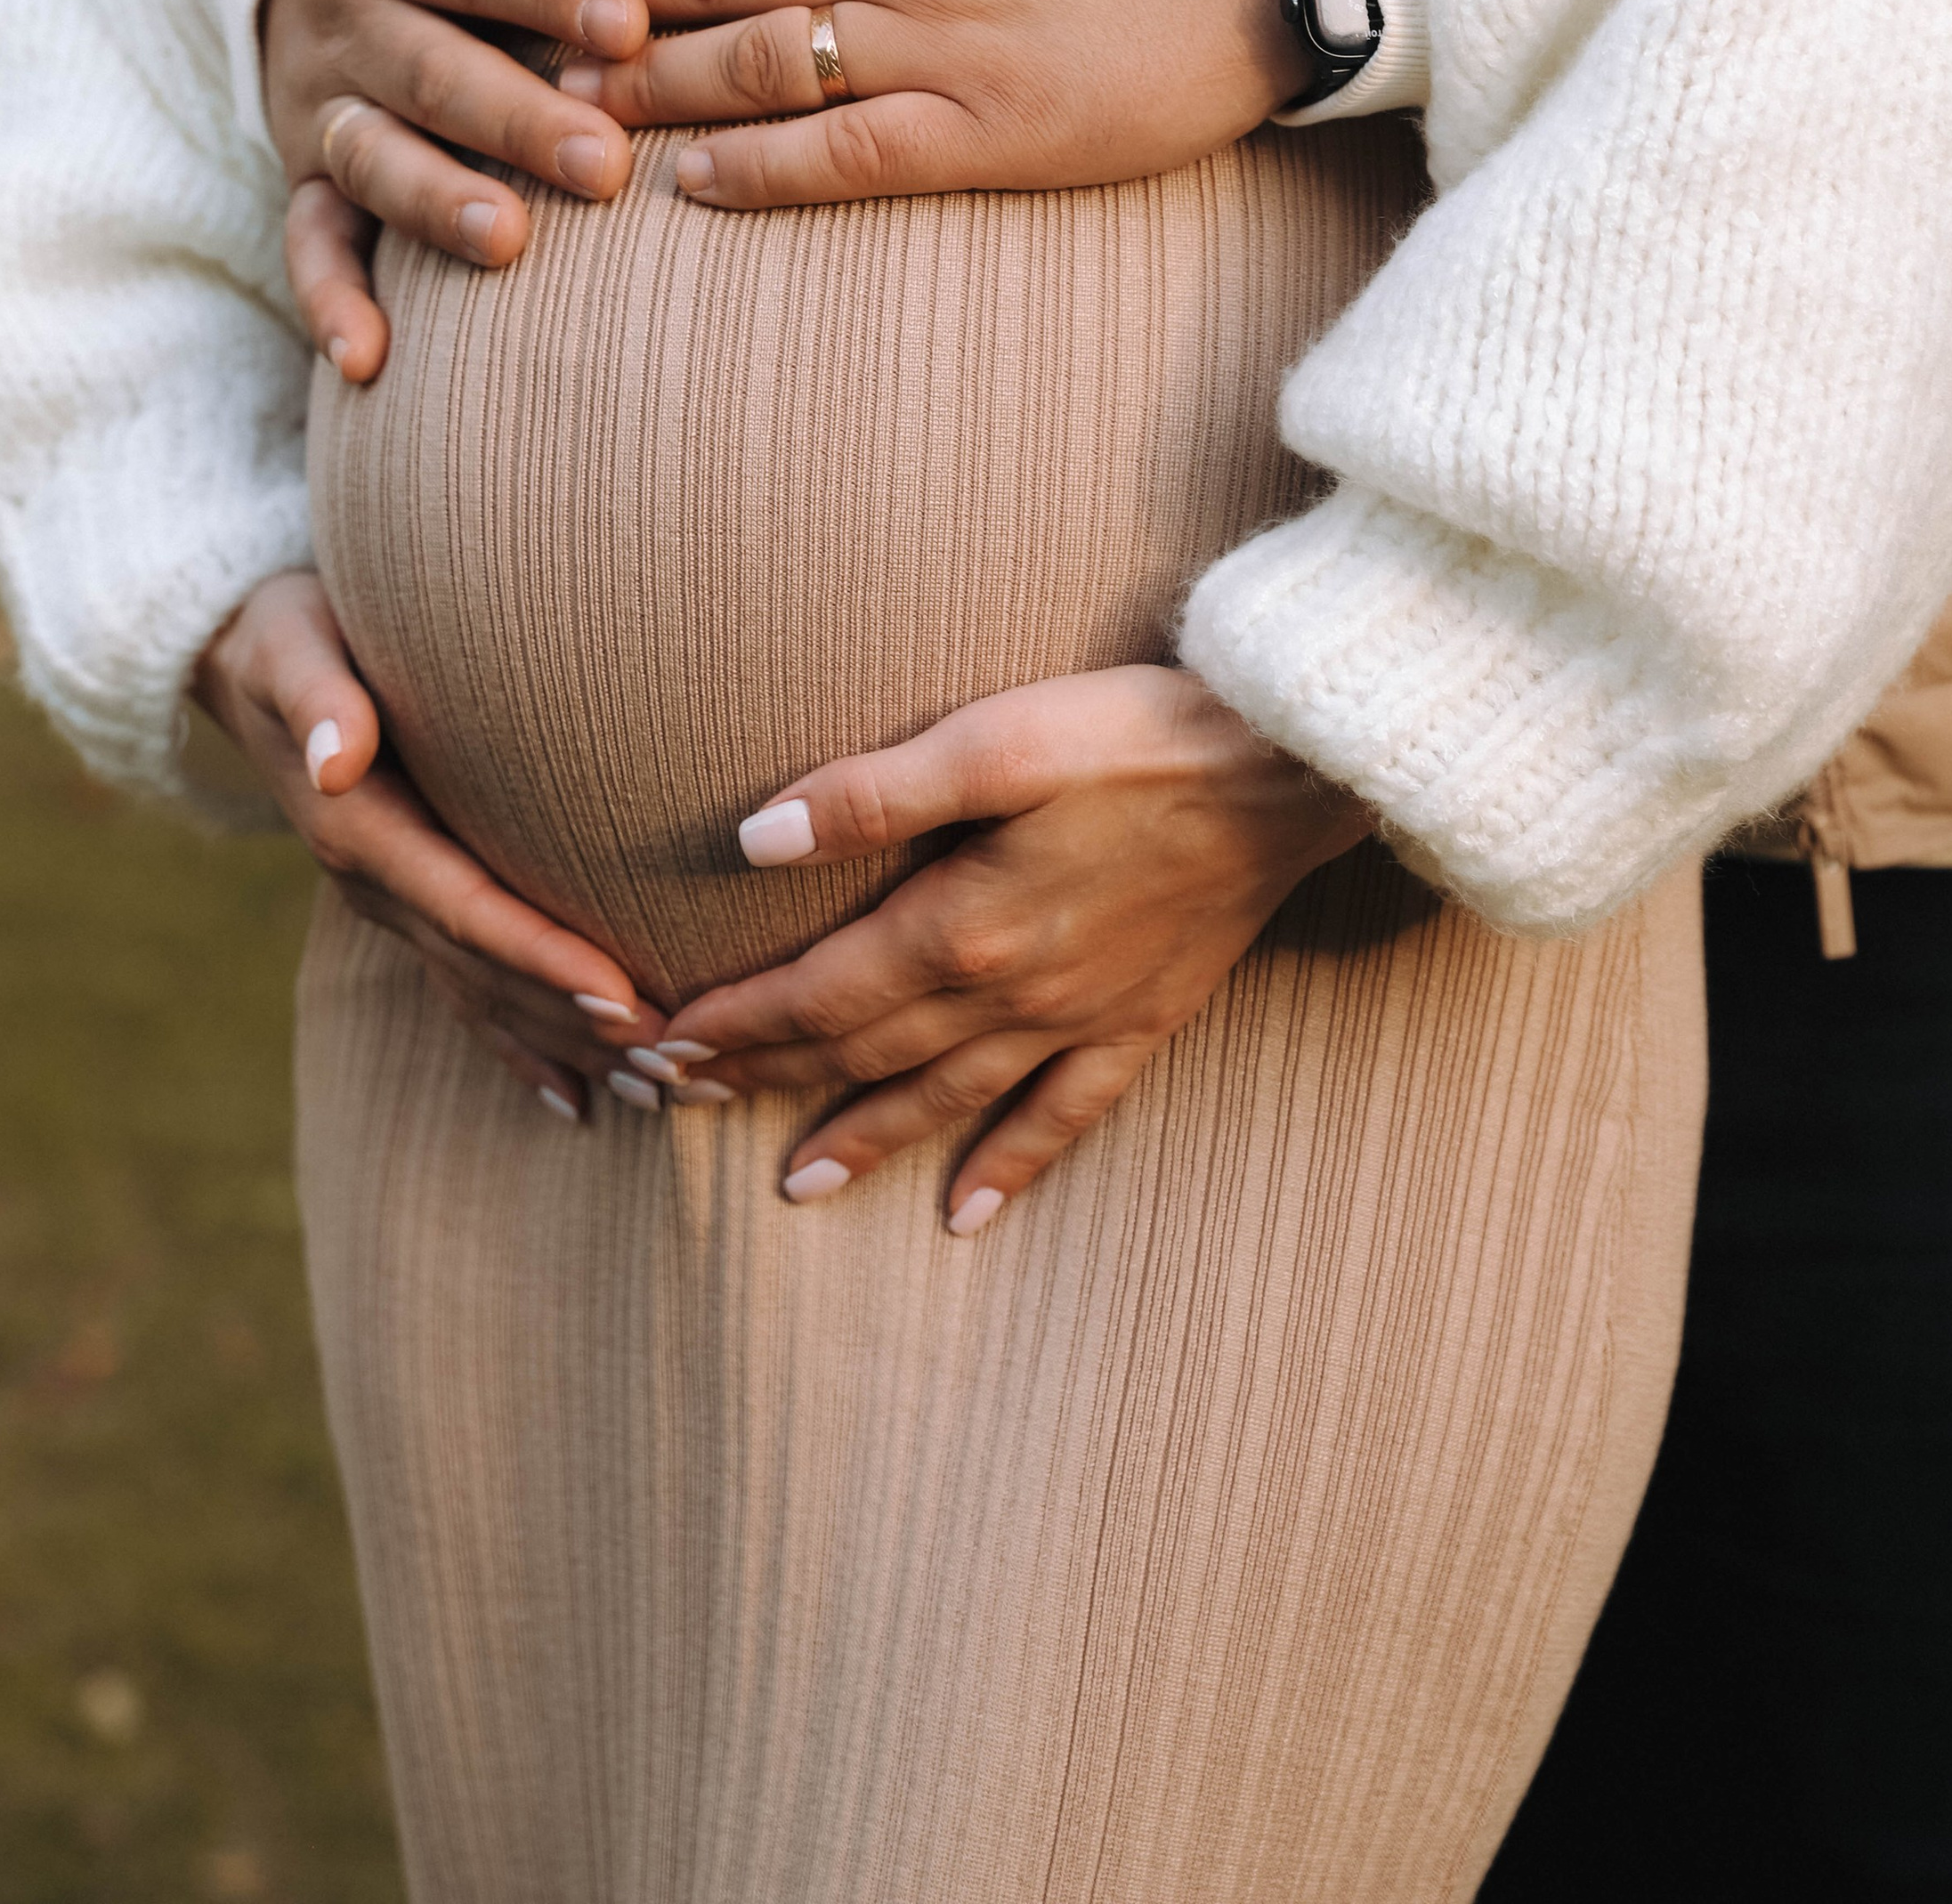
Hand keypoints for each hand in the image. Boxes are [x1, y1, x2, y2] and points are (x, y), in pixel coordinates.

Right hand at [192, 569, 675, 1117]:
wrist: (241, 657)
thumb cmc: (287, 632)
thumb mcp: (291, 647)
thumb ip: (317, 697)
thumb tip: (336, 757)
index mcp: (360, 833)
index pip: (467, 909)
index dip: (543, 958)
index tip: (622, 997)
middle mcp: (377, 887)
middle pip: (491, 975)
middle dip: (581, 1025)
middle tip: (678, 1065)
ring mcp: (392, 905)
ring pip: (488, 998)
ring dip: (570, 1049)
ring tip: (660, 1094)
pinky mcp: (408, 903)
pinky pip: (468, 991)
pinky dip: (522, 1047)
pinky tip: (577, 1099)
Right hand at [264, 0, 652, 380]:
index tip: (630, 25)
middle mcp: (353, 16)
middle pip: (434, 70)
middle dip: (517, 119)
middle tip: (604, 163)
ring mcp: (321, 100)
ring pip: (373, 156)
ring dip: (435, 201)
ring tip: (506, 240)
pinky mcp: (301, 169)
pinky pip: (308, 239)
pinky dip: (330, 300)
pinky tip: (366, 360)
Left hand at [644, 667, 1368, 1228]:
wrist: (1288, 771)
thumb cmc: (1136, 734)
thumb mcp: (993, 740)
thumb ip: (870, 796)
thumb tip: (751, 840)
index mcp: (963, 924)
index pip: (818, 991)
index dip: (736, 1021)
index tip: (662, 1046)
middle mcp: (1012, 993)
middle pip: (864, 1052)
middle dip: (769, 1079)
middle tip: (687, 1111)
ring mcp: (1079, 1019)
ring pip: (947, 1099)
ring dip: (867, 1140)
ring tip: (796, 1185)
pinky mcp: (1142, 1023)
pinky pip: (1063, 1118)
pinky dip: (1010, 1168)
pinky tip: (967, 1216)